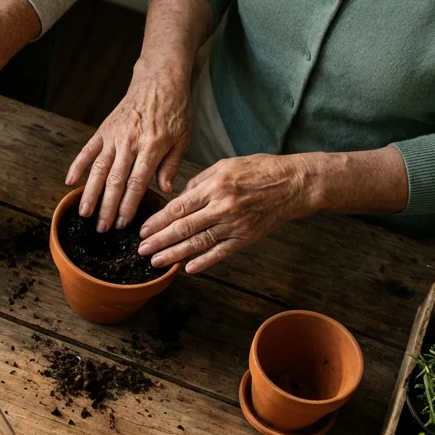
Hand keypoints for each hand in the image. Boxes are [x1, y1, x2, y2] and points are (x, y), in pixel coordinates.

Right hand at [66, 62, 192, 231]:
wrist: (159, 79)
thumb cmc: (175, 109)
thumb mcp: (183, 137)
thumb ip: (172, 164)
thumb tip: (165, 190)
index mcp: (153, 145)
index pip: (138, 181)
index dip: (129, 204)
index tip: (124, 223)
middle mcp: (130, 142)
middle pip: (116, 180)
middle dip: (108, 207)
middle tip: (102, 228)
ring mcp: (114, 135)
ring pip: (99, 169)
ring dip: (90, 193)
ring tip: (84, 213)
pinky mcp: (104, 129)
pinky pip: (88, 150)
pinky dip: (77, 166)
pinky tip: (70, 182)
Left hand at [137, 154, 316, 272]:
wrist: (294, 184)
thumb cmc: (259, 170)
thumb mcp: (225, 165)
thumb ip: (199, 182)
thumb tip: (178, 198)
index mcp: (215, 187)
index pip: (179, 207)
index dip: (158, 221)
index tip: (142, 230)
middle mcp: (223, 207)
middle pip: (184, 228)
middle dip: (160, 240)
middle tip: (141, 250)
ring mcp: (235, 225)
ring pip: (199, 243)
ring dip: (175, 254)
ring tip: (156, 261)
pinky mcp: (246, 238)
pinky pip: (221, 252)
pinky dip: (204, 262)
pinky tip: (188, 269)